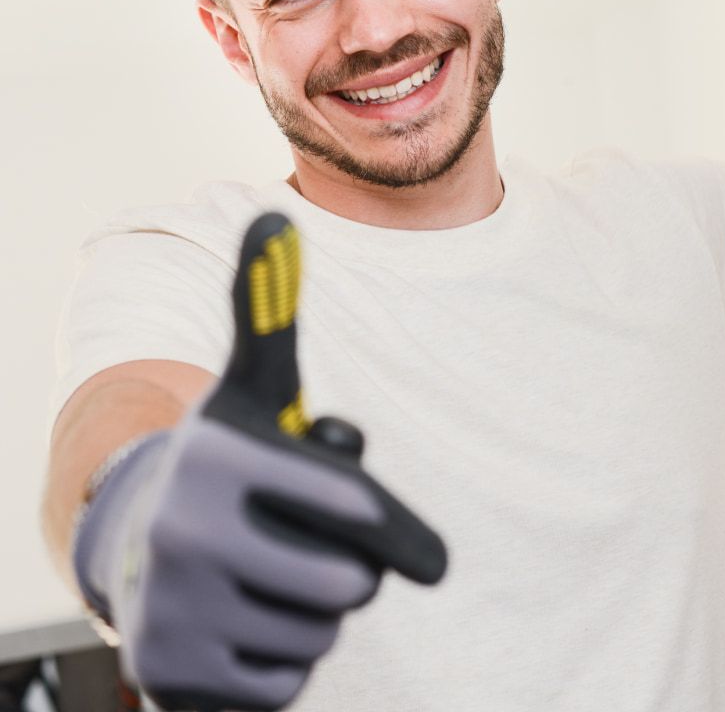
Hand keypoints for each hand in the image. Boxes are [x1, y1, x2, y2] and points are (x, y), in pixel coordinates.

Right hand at [73, 212, 446, 711]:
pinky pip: (287, 685)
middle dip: (347, 566)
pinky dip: (283, 661)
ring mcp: (174, 615)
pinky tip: (246, 622)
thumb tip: (276, 216)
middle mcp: (186, 537)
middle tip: (308, 542)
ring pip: (320, 636)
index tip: (431, 557)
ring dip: (313, 612)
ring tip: (267, 574)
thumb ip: (272, 309)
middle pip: (349, 583)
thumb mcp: (255, 386)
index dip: (397, 531)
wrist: (137, 541)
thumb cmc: (228, 458)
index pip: (356, 510)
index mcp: (222, 459)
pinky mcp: (173, 681)